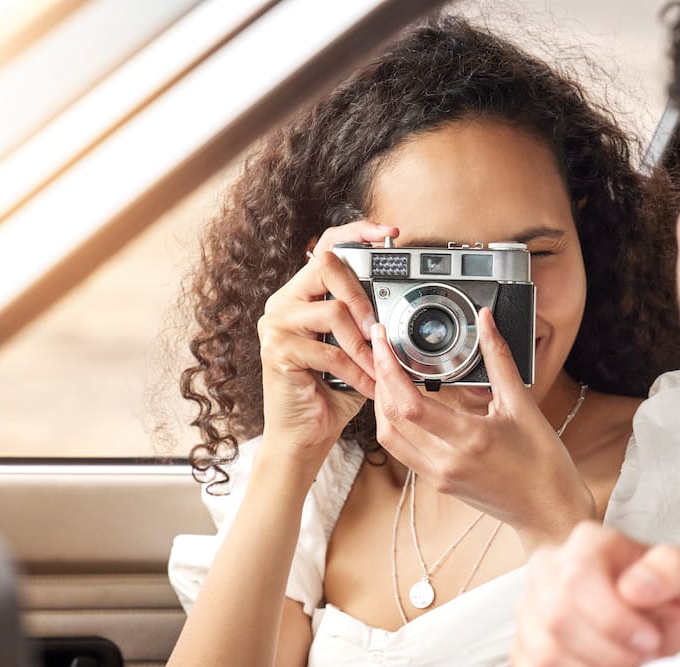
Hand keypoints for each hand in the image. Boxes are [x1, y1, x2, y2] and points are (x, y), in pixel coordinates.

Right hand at [256, 220, 397, 471]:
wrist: (306, 436)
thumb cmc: (332, 391)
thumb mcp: (357, 349)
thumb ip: (369, 321)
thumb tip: (403, 302)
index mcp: (303, 294)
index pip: (326, 247)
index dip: (357, 233)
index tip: (390, 233)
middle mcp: (284, 301)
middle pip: (326, 265)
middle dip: (361, 294)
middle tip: (379, 327)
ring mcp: (275, 324)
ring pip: (331, 311)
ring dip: (363, 344)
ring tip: (378, 366)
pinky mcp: (276, 350)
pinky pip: (329, 351)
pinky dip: (357, 371)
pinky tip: (369, 386)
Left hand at [370, 307, 594, 547]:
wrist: (550, 511)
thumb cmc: (544, 462)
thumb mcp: (522, 404)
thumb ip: (498, 358)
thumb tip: (486, 321)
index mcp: (469, 439)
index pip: (409, 404)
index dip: (388, 370)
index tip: (383, 342)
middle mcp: (446, 462)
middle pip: (390, 419)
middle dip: (379, 378)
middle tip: (380, 349)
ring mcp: (439, 476)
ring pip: (390, 438)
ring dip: (381, 404)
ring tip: (386, 372)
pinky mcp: (439, 483)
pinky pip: (403, 451)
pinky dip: (395, 423)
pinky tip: (403, 403)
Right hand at [511, 522, 679, 666]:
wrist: (665, 625)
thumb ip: (676, 571)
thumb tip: (634, 585)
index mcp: (591, 542)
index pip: (578, 576)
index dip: (613, 618)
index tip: (651, 641)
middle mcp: (552, 565)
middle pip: (557, 616)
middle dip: (606, 651)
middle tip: (641, 657)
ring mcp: (532, 603)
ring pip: (543, 648)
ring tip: (623, 664)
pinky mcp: (524, 638)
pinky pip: (529, 666)